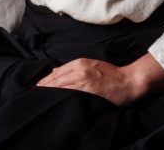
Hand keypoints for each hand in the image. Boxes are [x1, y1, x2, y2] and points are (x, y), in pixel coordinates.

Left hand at [34, 52, 163, 106]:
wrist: (128, 81)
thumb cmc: (110, 73)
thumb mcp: (90, 64)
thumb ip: (72, 67)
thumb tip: (55, 70)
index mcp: (79, 62)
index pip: (57, 72)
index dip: (46, 79)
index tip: (38, 85)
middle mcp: (79, 71)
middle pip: (57, 79)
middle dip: (45, 86)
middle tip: (35, 92)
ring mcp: (84, 82)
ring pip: (62, 87)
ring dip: (51, 92)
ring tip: (42, 97)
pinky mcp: (89, 92)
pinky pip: (72, 94)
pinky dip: (62, 96)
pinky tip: (56, 100)